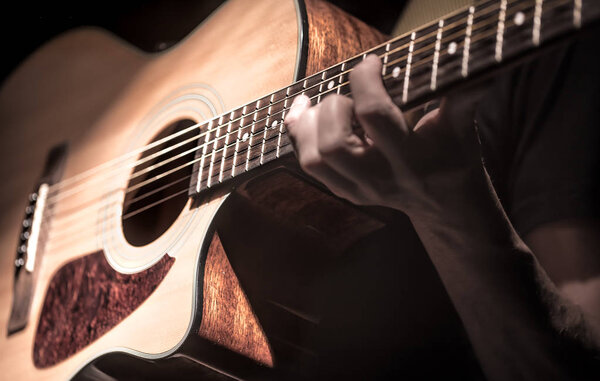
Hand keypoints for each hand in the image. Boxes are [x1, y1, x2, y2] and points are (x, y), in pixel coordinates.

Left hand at [284, 54, 489, 221]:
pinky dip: (301, 136)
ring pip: (313, 160)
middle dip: (335, 106)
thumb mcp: (462, 126)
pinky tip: (309, 114)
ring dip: (311, 124)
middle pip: (334, 143)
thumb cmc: (454, 156)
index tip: (372, 62)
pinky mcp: (345, 191)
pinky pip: (308, 165)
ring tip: (324, 105)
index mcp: (412, 158)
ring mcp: (359, 189)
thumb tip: (483, 66)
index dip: (364, 79)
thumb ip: (466, 95)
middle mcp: (381, 178)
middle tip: (352, 97)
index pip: (373, 115)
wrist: (445, 203)